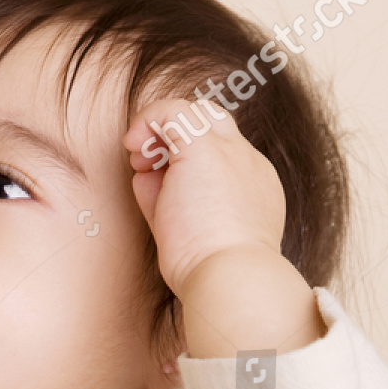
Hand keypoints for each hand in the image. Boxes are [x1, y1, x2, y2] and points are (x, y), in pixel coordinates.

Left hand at [122, 97, 285, 299]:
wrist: (229, 277)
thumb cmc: (208, 271)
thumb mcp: (186, 232)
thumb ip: (167, 200)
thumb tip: (144, 176)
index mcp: (254, 189)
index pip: (220, 156)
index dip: (184, 161)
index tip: (159, 184)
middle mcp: (248, 164)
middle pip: (215, 125)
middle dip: (177, 137)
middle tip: (147, 165)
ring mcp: (231, 152)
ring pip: (197, 113)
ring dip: (159, 130)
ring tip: (139, 159)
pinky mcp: (205, 148)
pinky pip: (173, 110)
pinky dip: (148, 119)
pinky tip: (133, 145)